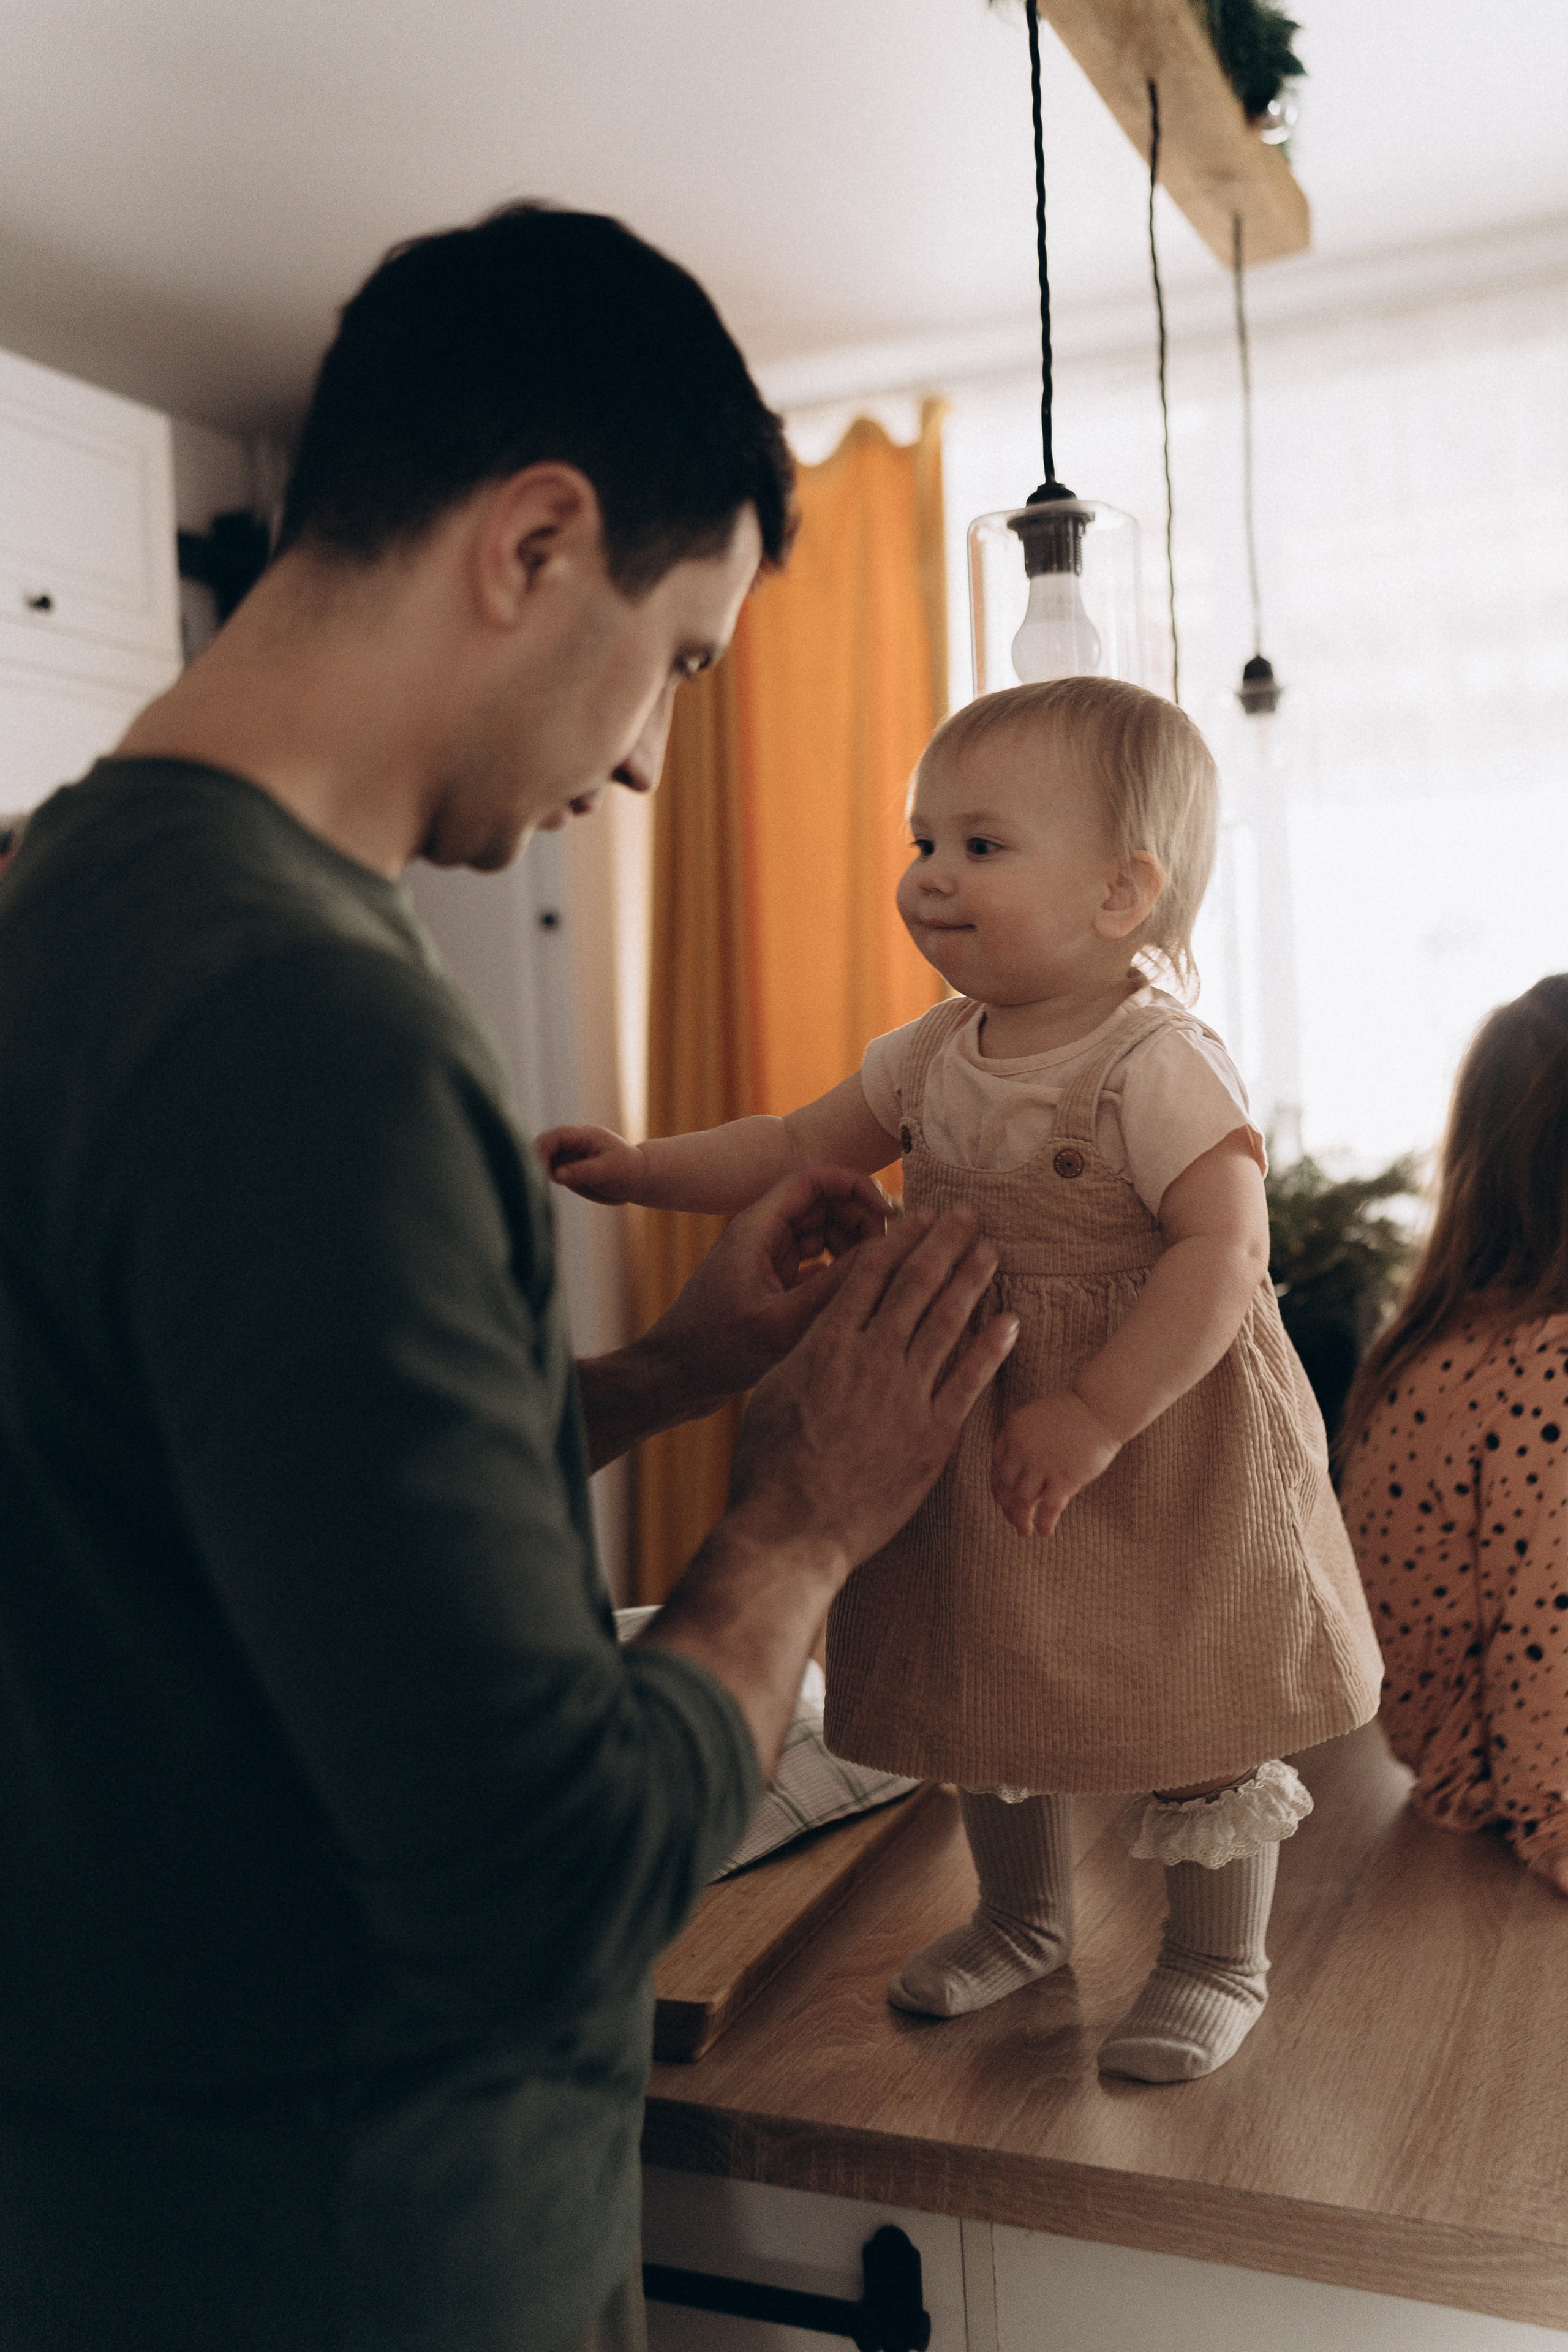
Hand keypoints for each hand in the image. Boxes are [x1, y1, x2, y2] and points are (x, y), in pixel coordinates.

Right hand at [537, 1122, 647, 1204]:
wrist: (640, 1179)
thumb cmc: (629, 1171)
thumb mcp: (607, 1171)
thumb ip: (582, 1172)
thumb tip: (557, 1174)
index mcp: (584, 1136)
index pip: (555, 1137)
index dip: (543, 1150)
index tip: (540, 1170)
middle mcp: (574, 1143)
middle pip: (544, 1145)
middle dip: (537, 1161)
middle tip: (544, 1182)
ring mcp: (570, 1155)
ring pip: (544, 1160)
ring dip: (542, 1172)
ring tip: (553, 1187)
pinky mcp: (570, 1168)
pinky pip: (551, 1171)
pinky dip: (548, 1179)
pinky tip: (554, 1189)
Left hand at [642, 1165, 890, 1405]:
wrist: (672, 1380)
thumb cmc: (714, 1351)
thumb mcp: (782, 1322)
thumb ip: (835, 1287)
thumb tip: (888, 1253)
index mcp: (757, 1228)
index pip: (813, 1179)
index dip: (855, 1186)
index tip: (888, 1212)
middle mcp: (762, 1236)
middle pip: (822, 1203)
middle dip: (859, 1218)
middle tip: (887, 1252)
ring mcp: (767, 1261)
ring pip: (821, 1234)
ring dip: (852, 1246)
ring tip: (875, 1275)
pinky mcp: (771, 1286)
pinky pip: (814, 1263)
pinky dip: (838, 1270)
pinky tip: (854, 1295)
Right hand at [727, 1207, 1018, 1569]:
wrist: (791, 1528)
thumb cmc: (769, 1466)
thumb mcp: (774, 1393)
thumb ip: (805, 1356)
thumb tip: (823, 1330)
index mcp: (826, 1344)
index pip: (869, 1274)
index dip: (900, 1239)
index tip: (920, 1217)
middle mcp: (870, 1359)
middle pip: (915, 1285)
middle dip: (944, 1242)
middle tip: (967, 1214)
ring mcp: (904, 1397)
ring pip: (947, 1322)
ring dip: (972, 1280)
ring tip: (990, 1251)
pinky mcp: (931, 1436)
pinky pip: (968, 1381)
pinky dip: (990, 1347)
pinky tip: (1008, 1321)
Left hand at [990, 1390, 1121, 1540]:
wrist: (1100, 1407)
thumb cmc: (1073, 1413)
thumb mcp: (1037, 1421)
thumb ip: (1023, 1444)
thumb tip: (1016, 1478)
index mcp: (1013, 1431)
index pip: (996, 1466)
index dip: (998, 1486)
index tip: (1003, 1498)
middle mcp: (1022, 1448)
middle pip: (1005, 1486)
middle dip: (1006, 1506)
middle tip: (1012, 1518)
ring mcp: (1043, 1463)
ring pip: (1021, 1501)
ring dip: (1020, 1520)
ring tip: (1024, 1532)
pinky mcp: (1065, 1477)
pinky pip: (1048, 1508)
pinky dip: (1043, 1523)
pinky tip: (1044, 1533)